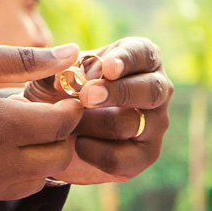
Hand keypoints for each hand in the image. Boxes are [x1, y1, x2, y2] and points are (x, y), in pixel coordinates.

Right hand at [0, 40, 82, 210]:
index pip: (62, 126)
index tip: (68, 99)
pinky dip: (10, 174)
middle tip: (48, 117)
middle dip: (63, 137)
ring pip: (34, 182)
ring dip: (40, 159)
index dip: (72, 110)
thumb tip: (70, 53)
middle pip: (58, 161)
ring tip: (21, 133)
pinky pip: (2, 193)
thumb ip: (23, 59)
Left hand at [24, 37, 172, 183]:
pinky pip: (123, 157)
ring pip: (130, 123)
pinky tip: (78, 144)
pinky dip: (95, 152)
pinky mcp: (145, 155)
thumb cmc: (59, 92)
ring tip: (67, 122)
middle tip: (87, 96)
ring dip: (91, 123)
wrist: (54, 134)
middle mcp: (157, 89)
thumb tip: (74, 71)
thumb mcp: (54, 75)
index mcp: (142, 58)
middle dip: (118, 93)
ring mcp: (155, 123)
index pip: (143, 53)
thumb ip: (60, 69)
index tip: (108, 67)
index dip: (127, 60)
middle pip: (151, 90)